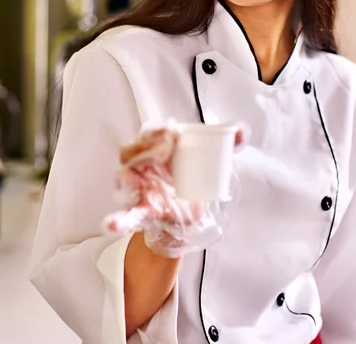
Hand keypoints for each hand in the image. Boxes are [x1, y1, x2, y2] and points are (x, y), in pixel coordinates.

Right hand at [104, 124, 243, 256]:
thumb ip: (227, 144)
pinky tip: (114, 224)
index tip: (175, 133)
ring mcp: (137, 189)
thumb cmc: (193, 178)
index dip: (157, 131)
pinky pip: (126, 216)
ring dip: (127, 179)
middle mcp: (141, 165)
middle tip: (165, 150)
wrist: (188, 213)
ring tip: (136, 182)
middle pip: (130, 152)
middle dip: (144, 148)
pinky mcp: (141, 212)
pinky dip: (119, 220)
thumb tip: (241, 131)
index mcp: (156, 148)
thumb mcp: (211, 160)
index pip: (148, 133)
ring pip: (123, 179)